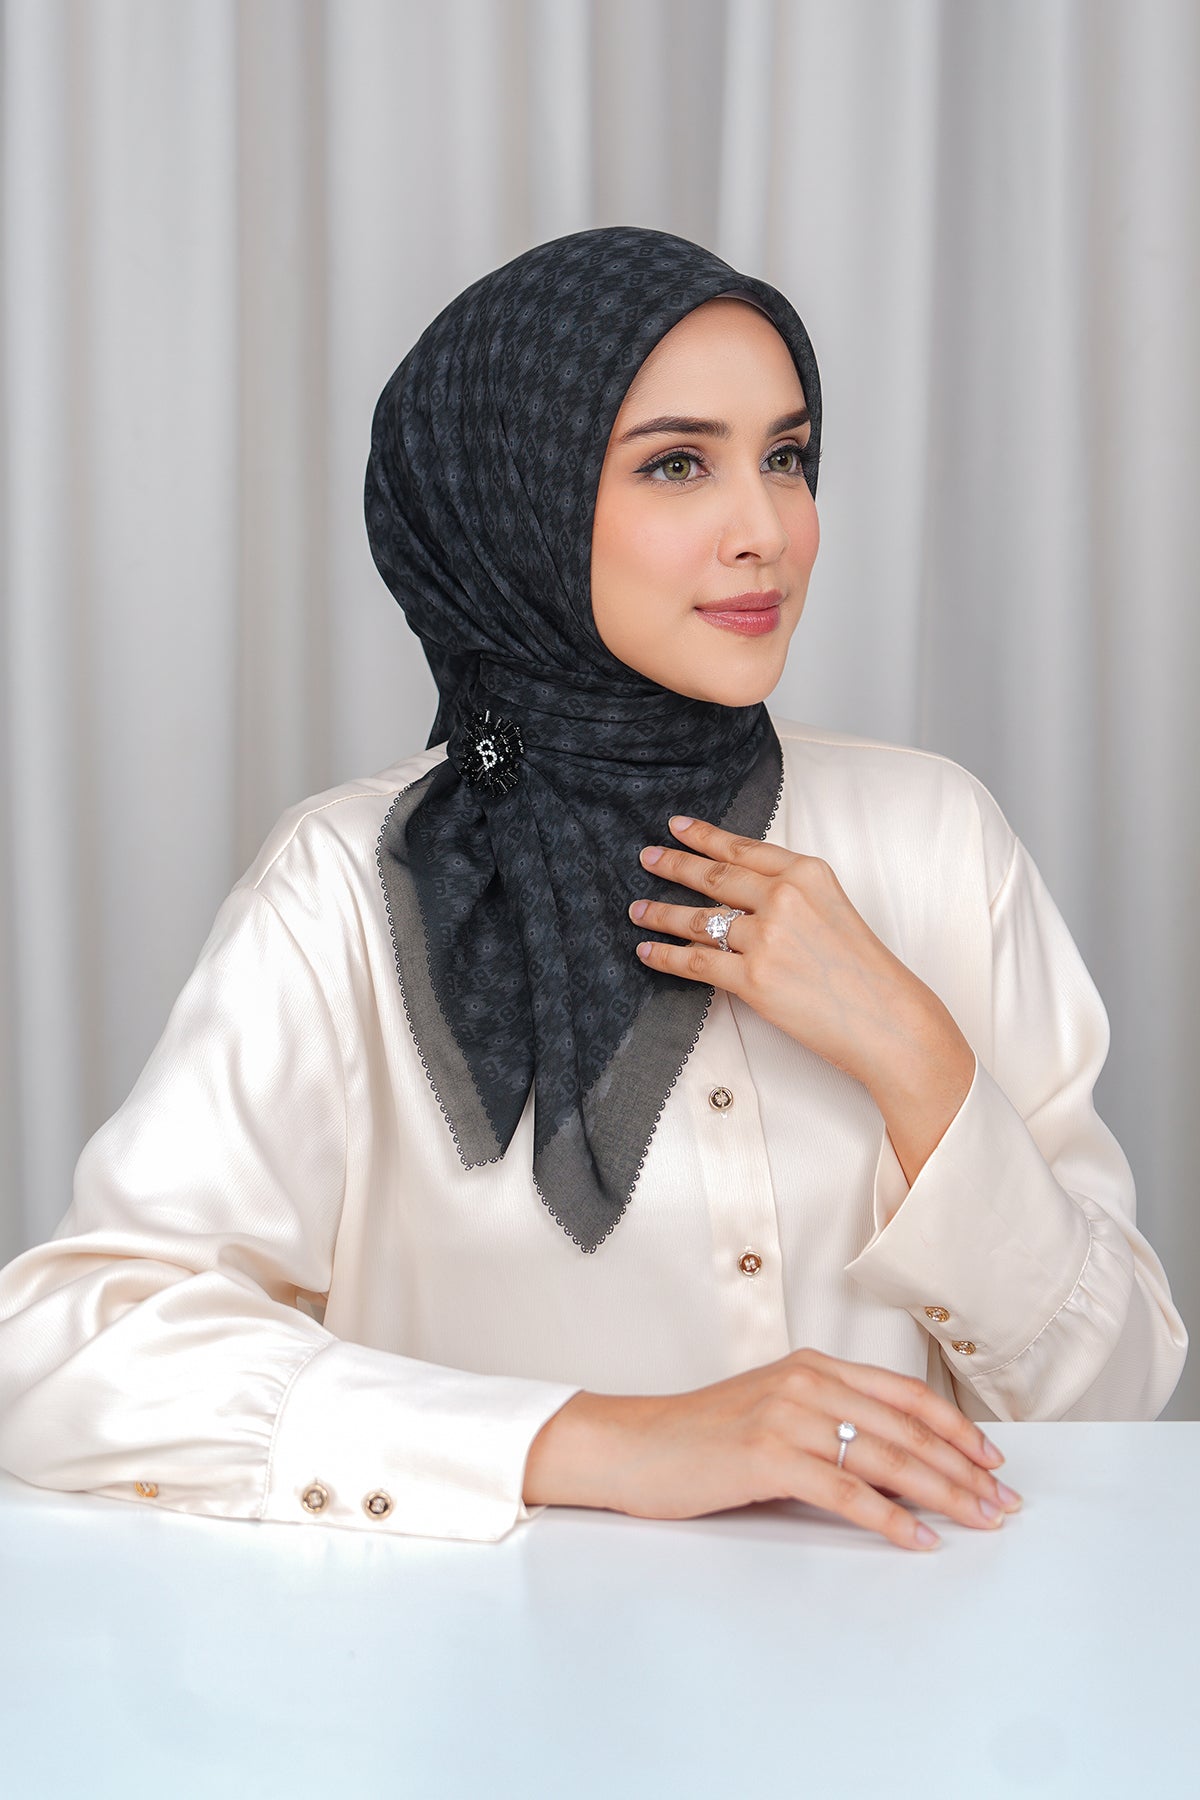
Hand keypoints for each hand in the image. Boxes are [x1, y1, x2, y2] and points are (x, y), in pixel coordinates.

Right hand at [523, 1348, 1022, 1551]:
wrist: (631, 1446)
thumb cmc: (699, 1439)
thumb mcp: (771, 1413)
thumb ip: (825, 1423)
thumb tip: (894, 1463)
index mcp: (812, 1366)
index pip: (904, 1394)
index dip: (955, 1427)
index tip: (992, 1459)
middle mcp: (806, 1382)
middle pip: (907, 1428)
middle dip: (965, 1468)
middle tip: (1004, 1500)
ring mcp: (788, 1416)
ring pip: (888, 1457)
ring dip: (944, 1494)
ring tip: (980, 1520)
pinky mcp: (769, 1455)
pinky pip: (849, 1491)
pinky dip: (892, 1519)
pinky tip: (920, 1539)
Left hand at [629, 815, 975, 1182]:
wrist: (888, 1019)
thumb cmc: (868, 973)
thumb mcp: (836, 910)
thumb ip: (795, 895)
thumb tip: (747, 898)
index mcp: (808, 874)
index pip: (743, 848)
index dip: (706, 836)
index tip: (678, 825)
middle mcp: (784, 898)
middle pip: (714, 876)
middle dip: (675, 865)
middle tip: (647, 857)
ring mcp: (766, 938)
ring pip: (698, 919)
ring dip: (661, 913)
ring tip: (637, 908)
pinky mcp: (753, 979)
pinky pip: (695, 962)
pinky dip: (665, 956)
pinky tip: (647, 951)